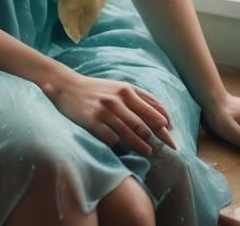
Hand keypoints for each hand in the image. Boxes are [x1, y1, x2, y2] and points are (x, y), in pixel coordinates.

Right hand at [46, 71, 178, 156]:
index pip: (151, 107)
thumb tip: (164, 116)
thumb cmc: (97, 90)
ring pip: (129, 132)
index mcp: (126, 89)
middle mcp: (117, 99)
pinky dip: (120, 146)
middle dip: (159, 136)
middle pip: (143, 122)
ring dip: (142, 145)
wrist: (66, 86)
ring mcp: (104, 111)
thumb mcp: (119, 87)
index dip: (164, 122)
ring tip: (150, 152)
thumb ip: (140, 98)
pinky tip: (124, 150)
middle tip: (169, 148)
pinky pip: (111, 138)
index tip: (172, 132)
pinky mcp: (92, 122)